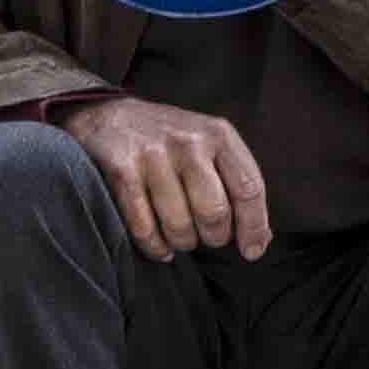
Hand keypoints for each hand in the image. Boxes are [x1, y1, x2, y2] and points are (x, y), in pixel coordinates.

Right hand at [60, 95, 271, 261]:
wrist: (108, 116)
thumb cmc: (169, 140)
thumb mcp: (209, 145)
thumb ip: (236, 183)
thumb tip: (261, 239)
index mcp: (219, 135)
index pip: (249, 189)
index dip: (253, 227)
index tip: (251, 252)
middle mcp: (189, 142)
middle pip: (214, 212)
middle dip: (213, 237)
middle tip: (206, 237)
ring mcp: (153, 155)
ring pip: (179, 224)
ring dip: (182, 243)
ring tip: (180, 238)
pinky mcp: (122, 170)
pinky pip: (144, 227)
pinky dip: (154, 246)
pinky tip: (159, 246)